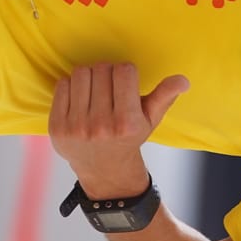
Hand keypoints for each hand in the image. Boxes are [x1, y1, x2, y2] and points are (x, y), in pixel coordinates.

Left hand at [48, 62, 189, 197]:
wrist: (104, 171)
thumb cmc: (129, 138)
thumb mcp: (151, 120)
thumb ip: (165, 97)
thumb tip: (183, 80)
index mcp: (127, 123)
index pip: (124, 70)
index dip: (126, 72)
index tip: (126, 82)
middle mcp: (101, 126)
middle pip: (102, 69)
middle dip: (107, 73)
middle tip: (110, 86)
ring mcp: (76, 127)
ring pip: (81, 73)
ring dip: (89, 76)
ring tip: (95, 90)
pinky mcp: (57, 127)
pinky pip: (62, 84)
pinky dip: (71, 86)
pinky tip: (80, 98)